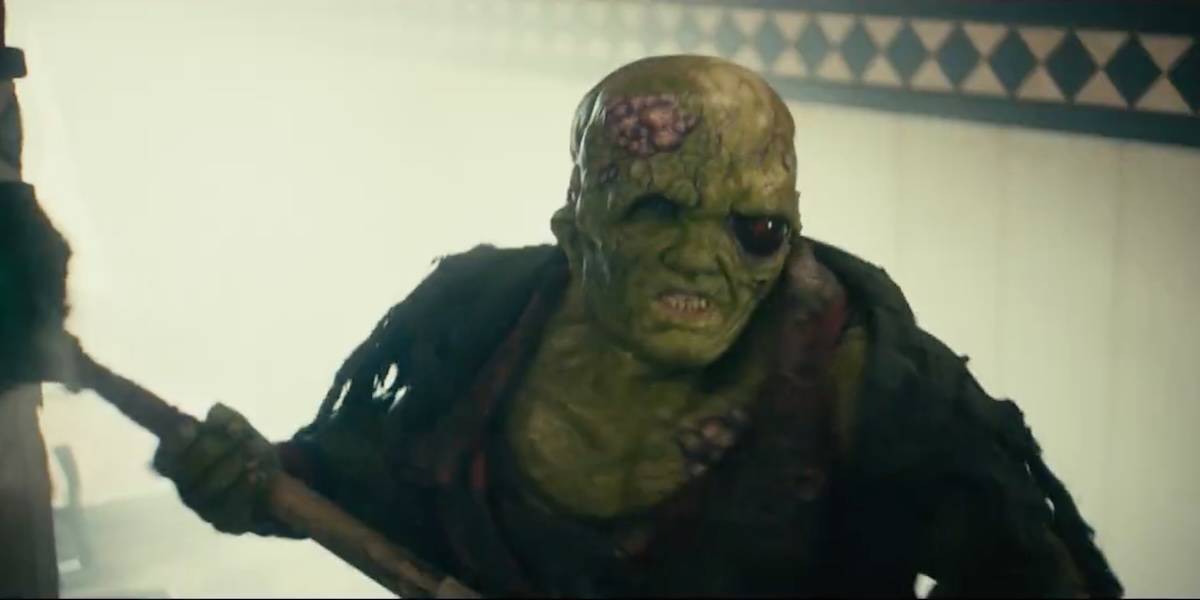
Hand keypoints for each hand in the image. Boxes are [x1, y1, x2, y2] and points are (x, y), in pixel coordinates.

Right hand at [152, 403, 281, 533]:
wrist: (266, 477)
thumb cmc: (238, 447)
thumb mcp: (233, 426)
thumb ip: (222, 418)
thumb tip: (213, 412)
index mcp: (177, 461)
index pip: (164, 456)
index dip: (174, 441)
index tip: (190, 425)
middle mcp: (184, 486)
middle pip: (185, 472)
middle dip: (211, 448)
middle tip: (237, 432)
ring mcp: (203, 507)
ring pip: (208, 490)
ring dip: (232, 466)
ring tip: (253, 450)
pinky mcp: (225, 522)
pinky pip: (231, 510)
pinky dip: (246, 489)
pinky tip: (258, 474)